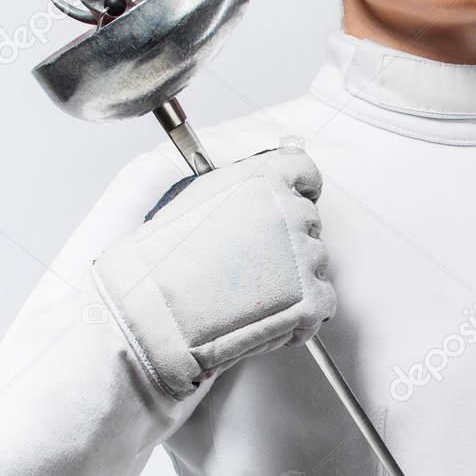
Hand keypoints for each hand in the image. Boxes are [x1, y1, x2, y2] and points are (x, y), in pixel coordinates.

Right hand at [92, 144, 335, 399]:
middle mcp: (290, 211)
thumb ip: (248, 183)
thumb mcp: (203, 195)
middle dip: (286, 245)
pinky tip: (264, 316)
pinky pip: (322, 303)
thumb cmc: (166, 257)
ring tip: (246, 295)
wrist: (153, 308)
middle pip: (308, 225)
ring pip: (315, 266)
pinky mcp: (312, 299)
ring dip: (292, 281)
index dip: (298, 194)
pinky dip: (301, 314)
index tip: (287, 211)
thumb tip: (285, 159)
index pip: (305, 174)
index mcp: (265, 178)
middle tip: (248, 267)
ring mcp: (305, 256)